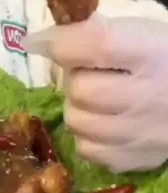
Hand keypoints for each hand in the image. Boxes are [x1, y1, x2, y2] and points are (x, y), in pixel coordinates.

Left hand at [24, 14, 167, 171]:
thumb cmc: (167, 59)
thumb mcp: (145, 32)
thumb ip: (101, 32)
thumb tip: (49, 39)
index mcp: (152, 52)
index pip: (96, 45)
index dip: (59, 42)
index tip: (37, 42)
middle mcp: (148, 95)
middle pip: (80, 89)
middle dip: (74, 78)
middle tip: (88, 73)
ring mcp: (142, 133)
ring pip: (77, 122)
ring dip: (77, 106)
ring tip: (97, 98)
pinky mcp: (137, 160)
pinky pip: (88, 150)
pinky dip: (88, 135)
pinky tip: (106, 122)